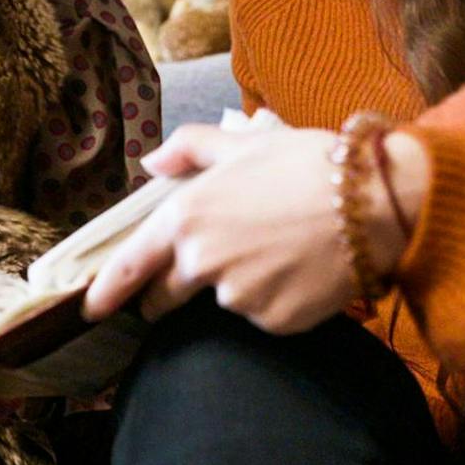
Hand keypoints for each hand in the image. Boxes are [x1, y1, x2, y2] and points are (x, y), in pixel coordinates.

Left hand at [82, 124, 427, 333]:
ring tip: (281, 249)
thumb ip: (190, 149)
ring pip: (225, 301)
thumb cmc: (308, 163)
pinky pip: (264, 316)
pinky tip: (302, 270)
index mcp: (186, 217)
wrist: (375, 202)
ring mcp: (238, 297)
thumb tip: (151, 161)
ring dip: (239, 286)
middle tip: (208, 268)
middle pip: (166, 297)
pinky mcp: (274, 322)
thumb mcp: (244, 142)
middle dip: (169, 294)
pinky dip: (276, 300)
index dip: (105, 291)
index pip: (131, 266)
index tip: (89, 309)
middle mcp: (202, 262)